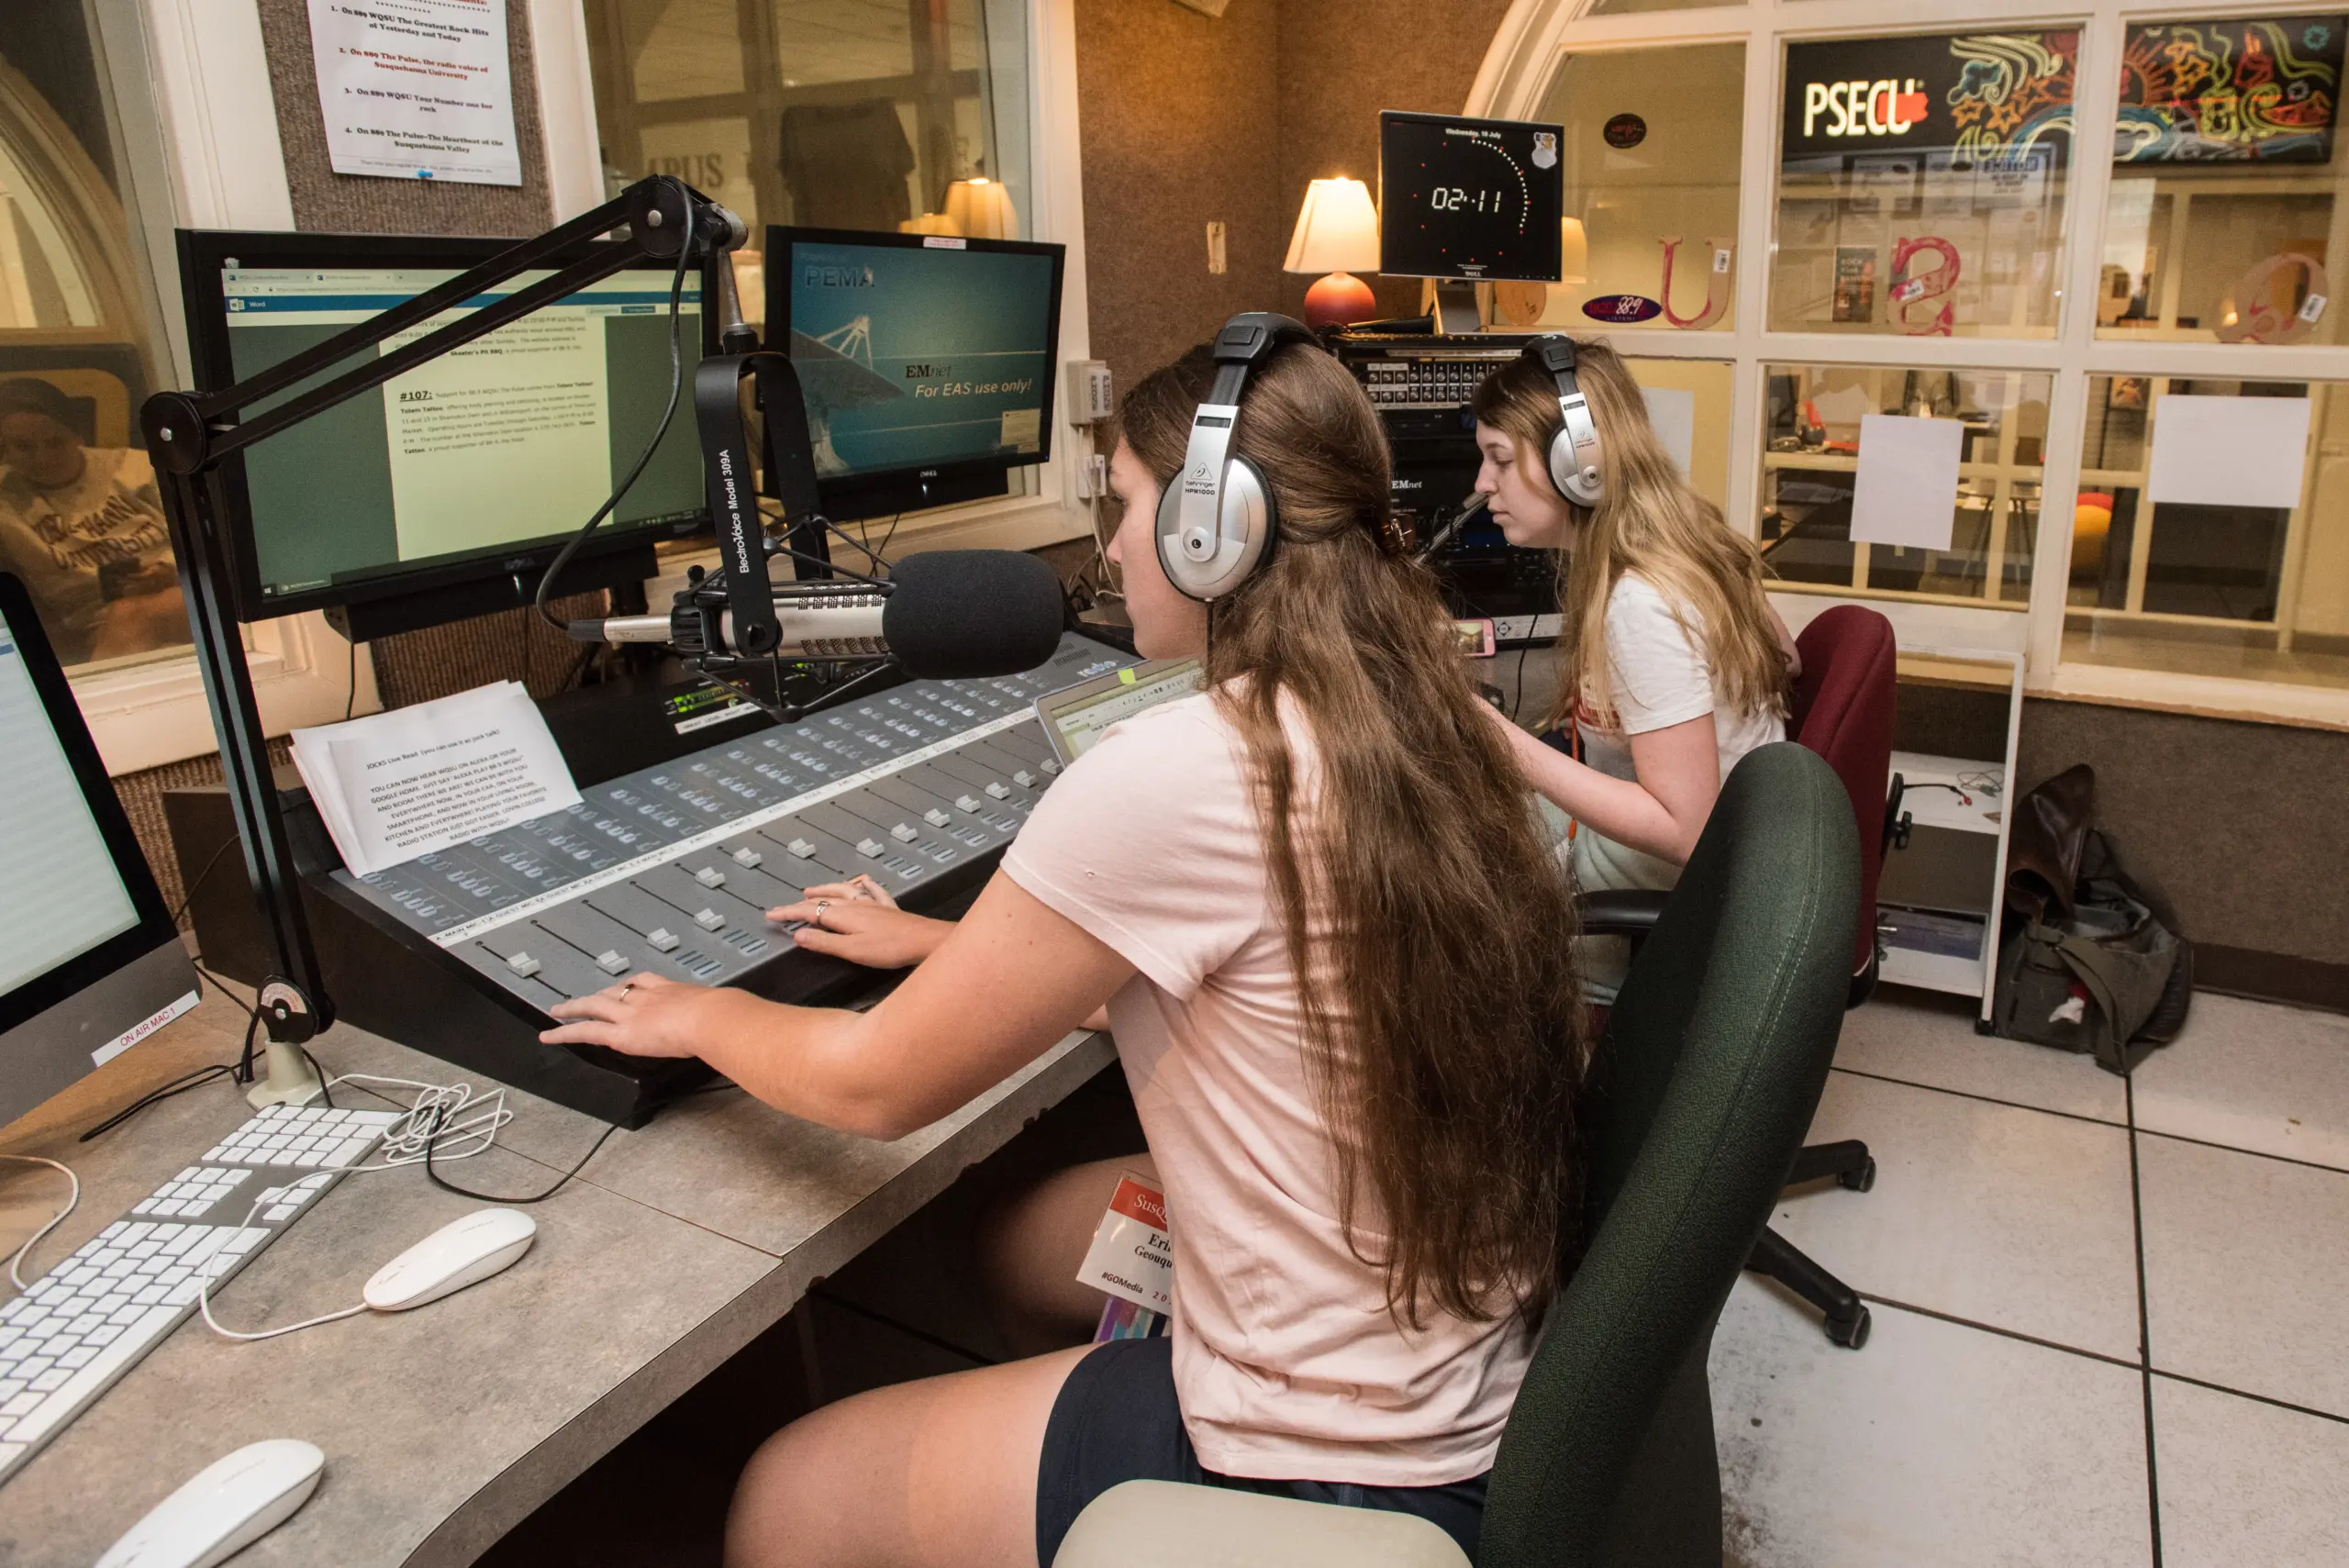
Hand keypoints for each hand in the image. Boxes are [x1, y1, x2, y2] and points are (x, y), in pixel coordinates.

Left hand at [541, 971, 725, 1056]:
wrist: (712, 1018)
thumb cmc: (724, 1015)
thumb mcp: (723, 1009)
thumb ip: (722, 1015)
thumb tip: (739, 1022)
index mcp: (672, 990)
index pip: (646, 982)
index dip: (632, 985)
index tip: (625, 987)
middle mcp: (647, 997)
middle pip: (616, 990)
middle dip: (599, 994)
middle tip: (583, 998)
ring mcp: (631, 1013)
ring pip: (595, 1006)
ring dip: (574, 1007)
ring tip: (558, 1010)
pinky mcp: (621, 1033)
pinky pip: (587, 1031)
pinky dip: (564, 1033)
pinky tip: (549, 1035)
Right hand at [768, 881, 953, 968]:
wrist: (925, 941)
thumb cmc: (891, 948)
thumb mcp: (852, 950)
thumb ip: (824, 943)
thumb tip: (798, 935)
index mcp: (844, 915)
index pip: (808, 912)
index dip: (788, 913)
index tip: (771, 915)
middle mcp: (857, 905)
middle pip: (822, 900)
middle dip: (800, 903)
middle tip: (784, 907)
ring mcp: (873, 904)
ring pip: (844, 890)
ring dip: (825, 889)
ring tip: (811, 890)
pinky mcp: (888, 908)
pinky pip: (872, 890)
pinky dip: (863, 885)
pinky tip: (863, 881)